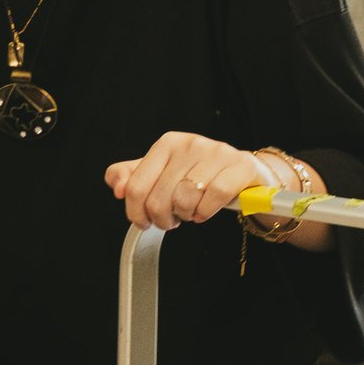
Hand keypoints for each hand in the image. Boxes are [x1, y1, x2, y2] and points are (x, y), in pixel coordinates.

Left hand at [103, 134, 282, 230]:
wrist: (245, 175)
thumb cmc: (200, 176)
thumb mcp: (162, 174)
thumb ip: (133, 177)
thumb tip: (117, 188)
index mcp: (167, 143)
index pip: (136, 187)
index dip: (137, 213)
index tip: (145, 221)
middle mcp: (190, 143)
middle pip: (159, 199)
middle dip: (163, 219)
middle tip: (173, 219)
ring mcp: (217, 152)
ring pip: (185, 199)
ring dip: (187, 215)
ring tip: (191, 211)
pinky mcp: (240, 166)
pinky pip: (214, 197)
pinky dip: (206, 211)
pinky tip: (206, 210)